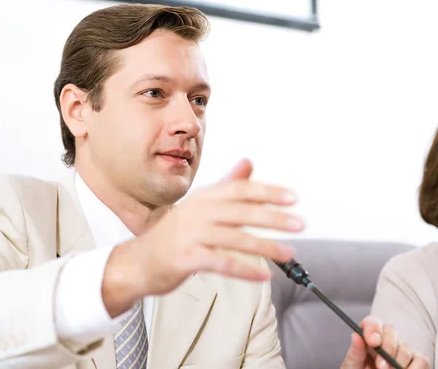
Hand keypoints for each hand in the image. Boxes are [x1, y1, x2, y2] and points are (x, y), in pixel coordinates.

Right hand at [103, 159, 302, 315]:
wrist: (138, 262)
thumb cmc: (174, 236)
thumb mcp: (199, 206)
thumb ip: (225, 186)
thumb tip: (248, 162)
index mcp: (202, 198)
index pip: (239, 190)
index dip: (267, 192)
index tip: (293, 198)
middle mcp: (196, 213)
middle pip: (240, 211)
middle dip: (273, 217)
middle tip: (299, 224)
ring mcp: (190, 235)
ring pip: (235, 238)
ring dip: (265, 246)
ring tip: (288, 253)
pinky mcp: (186, 259)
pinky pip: (221, 263)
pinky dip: (244, 270)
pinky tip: (263, 276)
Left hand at [340, 316, 429, 368]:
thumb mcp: (353, 364)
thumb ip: (355, 351)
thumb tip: (355, 336)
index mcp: (368, 335)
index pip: (372, 322)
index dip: (373, 329)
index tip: (373, 342)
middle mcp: (386, 338)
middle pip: (391, 331)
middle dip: (387, 348)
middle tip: (381, 365)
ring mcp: (402, 348)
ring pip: (406, 348)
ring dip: (398, 362)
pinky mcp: (417, 360)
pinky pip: (421, 360)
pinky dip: (414, 368)